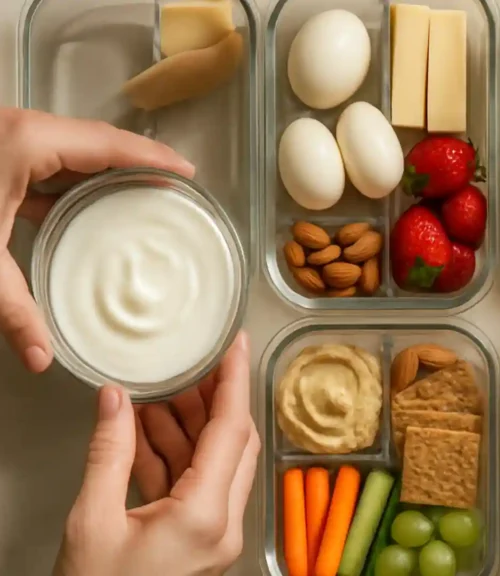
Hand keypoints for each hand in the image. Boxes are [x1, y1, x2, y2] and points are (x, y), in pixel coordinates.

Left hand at [0, 108, 193, 372]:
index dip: (154, 157)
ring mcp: (4, 139)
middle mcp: (20, 131)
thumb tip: (43, 357)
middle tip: (173, 186)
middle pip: (96, 141)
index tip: (186, 172)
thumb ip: (12, 309)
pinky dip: (70, 181)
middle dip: (137, 162)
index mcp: (27, 143)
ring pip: (71, 149)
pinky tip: (82, 207)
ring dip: (104, 171)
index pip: (110, 144)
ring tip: (140, 196)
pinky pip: (45, 162)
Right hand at [53, 332, 258, 575]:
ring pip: (214, 463)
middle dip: (211, 399)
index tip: (236, 344)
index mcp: (207, 515)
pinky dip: (174, 457)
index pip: (233, 430)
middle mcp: (224, 524)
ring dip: (189, 426)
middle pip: (232, 443)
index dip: (234, 380)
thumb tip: (115, 398)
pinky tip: (147, 431)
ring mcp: (215, 537)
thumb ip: (109, 452)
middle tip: (191, 363)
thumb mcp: (91, 520)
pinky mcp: (198, 544)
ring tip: (161, 390)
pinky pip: (196, 487)